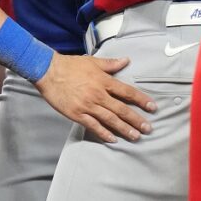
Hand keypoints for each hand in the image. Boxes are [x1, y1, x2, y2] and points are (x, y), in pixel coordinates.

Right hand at [35, 53, 156, 142]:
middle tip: (148, 128)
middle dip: (136, 119)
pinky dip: (103, 133)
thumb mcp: (93, 62)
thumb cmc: (70, 65)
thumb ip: (111, 63)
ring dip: (124, 129)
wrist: (49, 71)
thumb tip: (126, 60)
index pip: (127, 92)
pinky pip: (93, 126)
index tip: (152, 107)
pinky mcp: (77, 114)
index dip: (141, 100)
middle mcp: (98, 94)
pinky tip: (113, 139)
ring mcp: (87, 105)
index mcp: (103, 80)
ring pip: (110, 119)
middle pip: (121, 109)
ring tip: (135, 136)